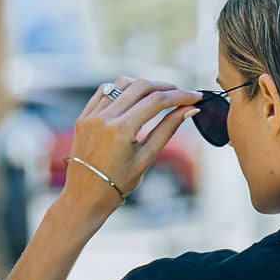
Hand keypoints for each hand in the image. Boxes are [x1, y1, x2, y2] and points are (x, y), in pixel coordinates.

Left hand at [62, 76, 203, 210]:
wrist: (87, 195)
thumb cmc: (119, 182)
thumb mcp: (147, 157)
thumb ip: (168, 130)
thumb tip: (189, 110)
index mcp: (121, 129)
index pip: (156, 101)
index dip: (179, 96)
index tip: (195, 96)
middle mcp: (104, 117)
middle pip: (141, 86)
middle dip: (164, 87)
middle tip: (181, 94)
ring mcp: (92, 114)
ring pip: (122, 84)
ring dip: (143, 86)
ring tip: (158, 96)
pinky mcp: (85, 116)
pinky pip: (105, 92)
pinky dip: (122, 90)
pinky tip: (134, 98)